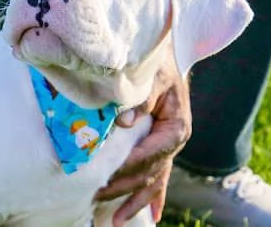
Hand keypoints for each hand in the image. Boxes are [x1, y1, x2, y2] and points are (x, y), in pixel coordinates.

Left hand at [95, 62, 191, 225]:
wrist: (167, 60)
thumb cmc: (158, 66)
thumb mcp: (152, 77)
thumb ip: (141, 99)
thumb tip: (123, 121)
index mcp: (175, 127)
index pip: (149, 154)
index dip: (128, 168)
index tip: (106, 178)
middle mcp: (174, 141)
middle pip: (149, 172)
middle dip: (123, 188)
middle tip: (95, 197)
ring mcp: (169, 147)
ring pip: (153, 180)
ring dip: (135, 200)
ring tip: (117, 221)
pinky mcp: (162, 147)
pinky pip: (158, 175)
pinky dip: (153, 196)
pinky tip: (151, 215)